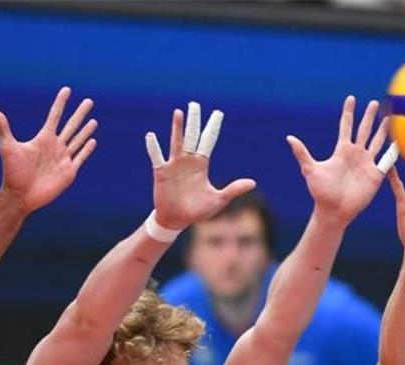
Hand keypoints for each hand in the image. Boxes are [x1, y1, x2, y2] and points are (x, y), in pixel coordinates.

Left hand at [0, 87, 96, 214]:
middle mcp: (54, 146)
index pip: (55, 116)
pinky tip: (92, 141)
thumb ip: (4, 129)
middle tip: (89, 101)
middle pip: (71, 125)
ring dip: (86, 130)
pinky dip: (87, 149)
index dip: (61, 103)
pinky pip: (80, 158)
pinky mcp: (69, 172)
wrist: (21, 196)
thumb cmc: (13, 173)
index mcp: (43, 139)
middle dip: (80, 113)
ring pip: (78, 140)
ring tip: (93, 120)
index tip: (67, 90)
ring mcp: (63, 159)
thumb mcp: (8, 148)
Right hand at [146, 102, 255, 229]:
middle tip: (194, 104)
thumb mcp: (218, 200)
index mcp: (201, 165)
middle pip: (192, 136)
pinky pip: (157, 157)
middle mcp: (188, 161)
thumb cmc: (197, 211)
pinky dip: (154, 147)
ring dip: (177, 127)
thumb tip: (253, 182)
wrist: (177, 220)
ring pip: (176, 142)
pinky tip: (151, 135)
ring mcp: (174, 165)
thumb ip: (233, 190)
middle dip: (194, 121)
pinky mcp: (162, 173)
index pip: (208, 141)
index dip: (213, 127)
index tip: (218, 113)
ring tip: (178, 112)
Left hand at [286, 96, 399, 225]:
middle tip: (375, 102)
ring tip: (391, 117)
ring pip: (377, 142)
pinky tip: (402, 142)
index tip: (351, 98)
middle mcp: (355, 154)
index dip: (348, 112)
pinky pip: (387, 160)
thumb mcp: (310, 170)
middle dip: (369, 116)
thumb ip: (302, 153)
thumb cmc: (321, 192)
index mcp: (341, 150)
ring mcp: (367, 163)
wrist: (334, 211)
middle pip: (364, 130)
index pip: (346, 126)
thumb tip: (289, 138)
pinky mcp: (376, 175)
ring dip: (384, 130)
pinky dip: (395, 151)